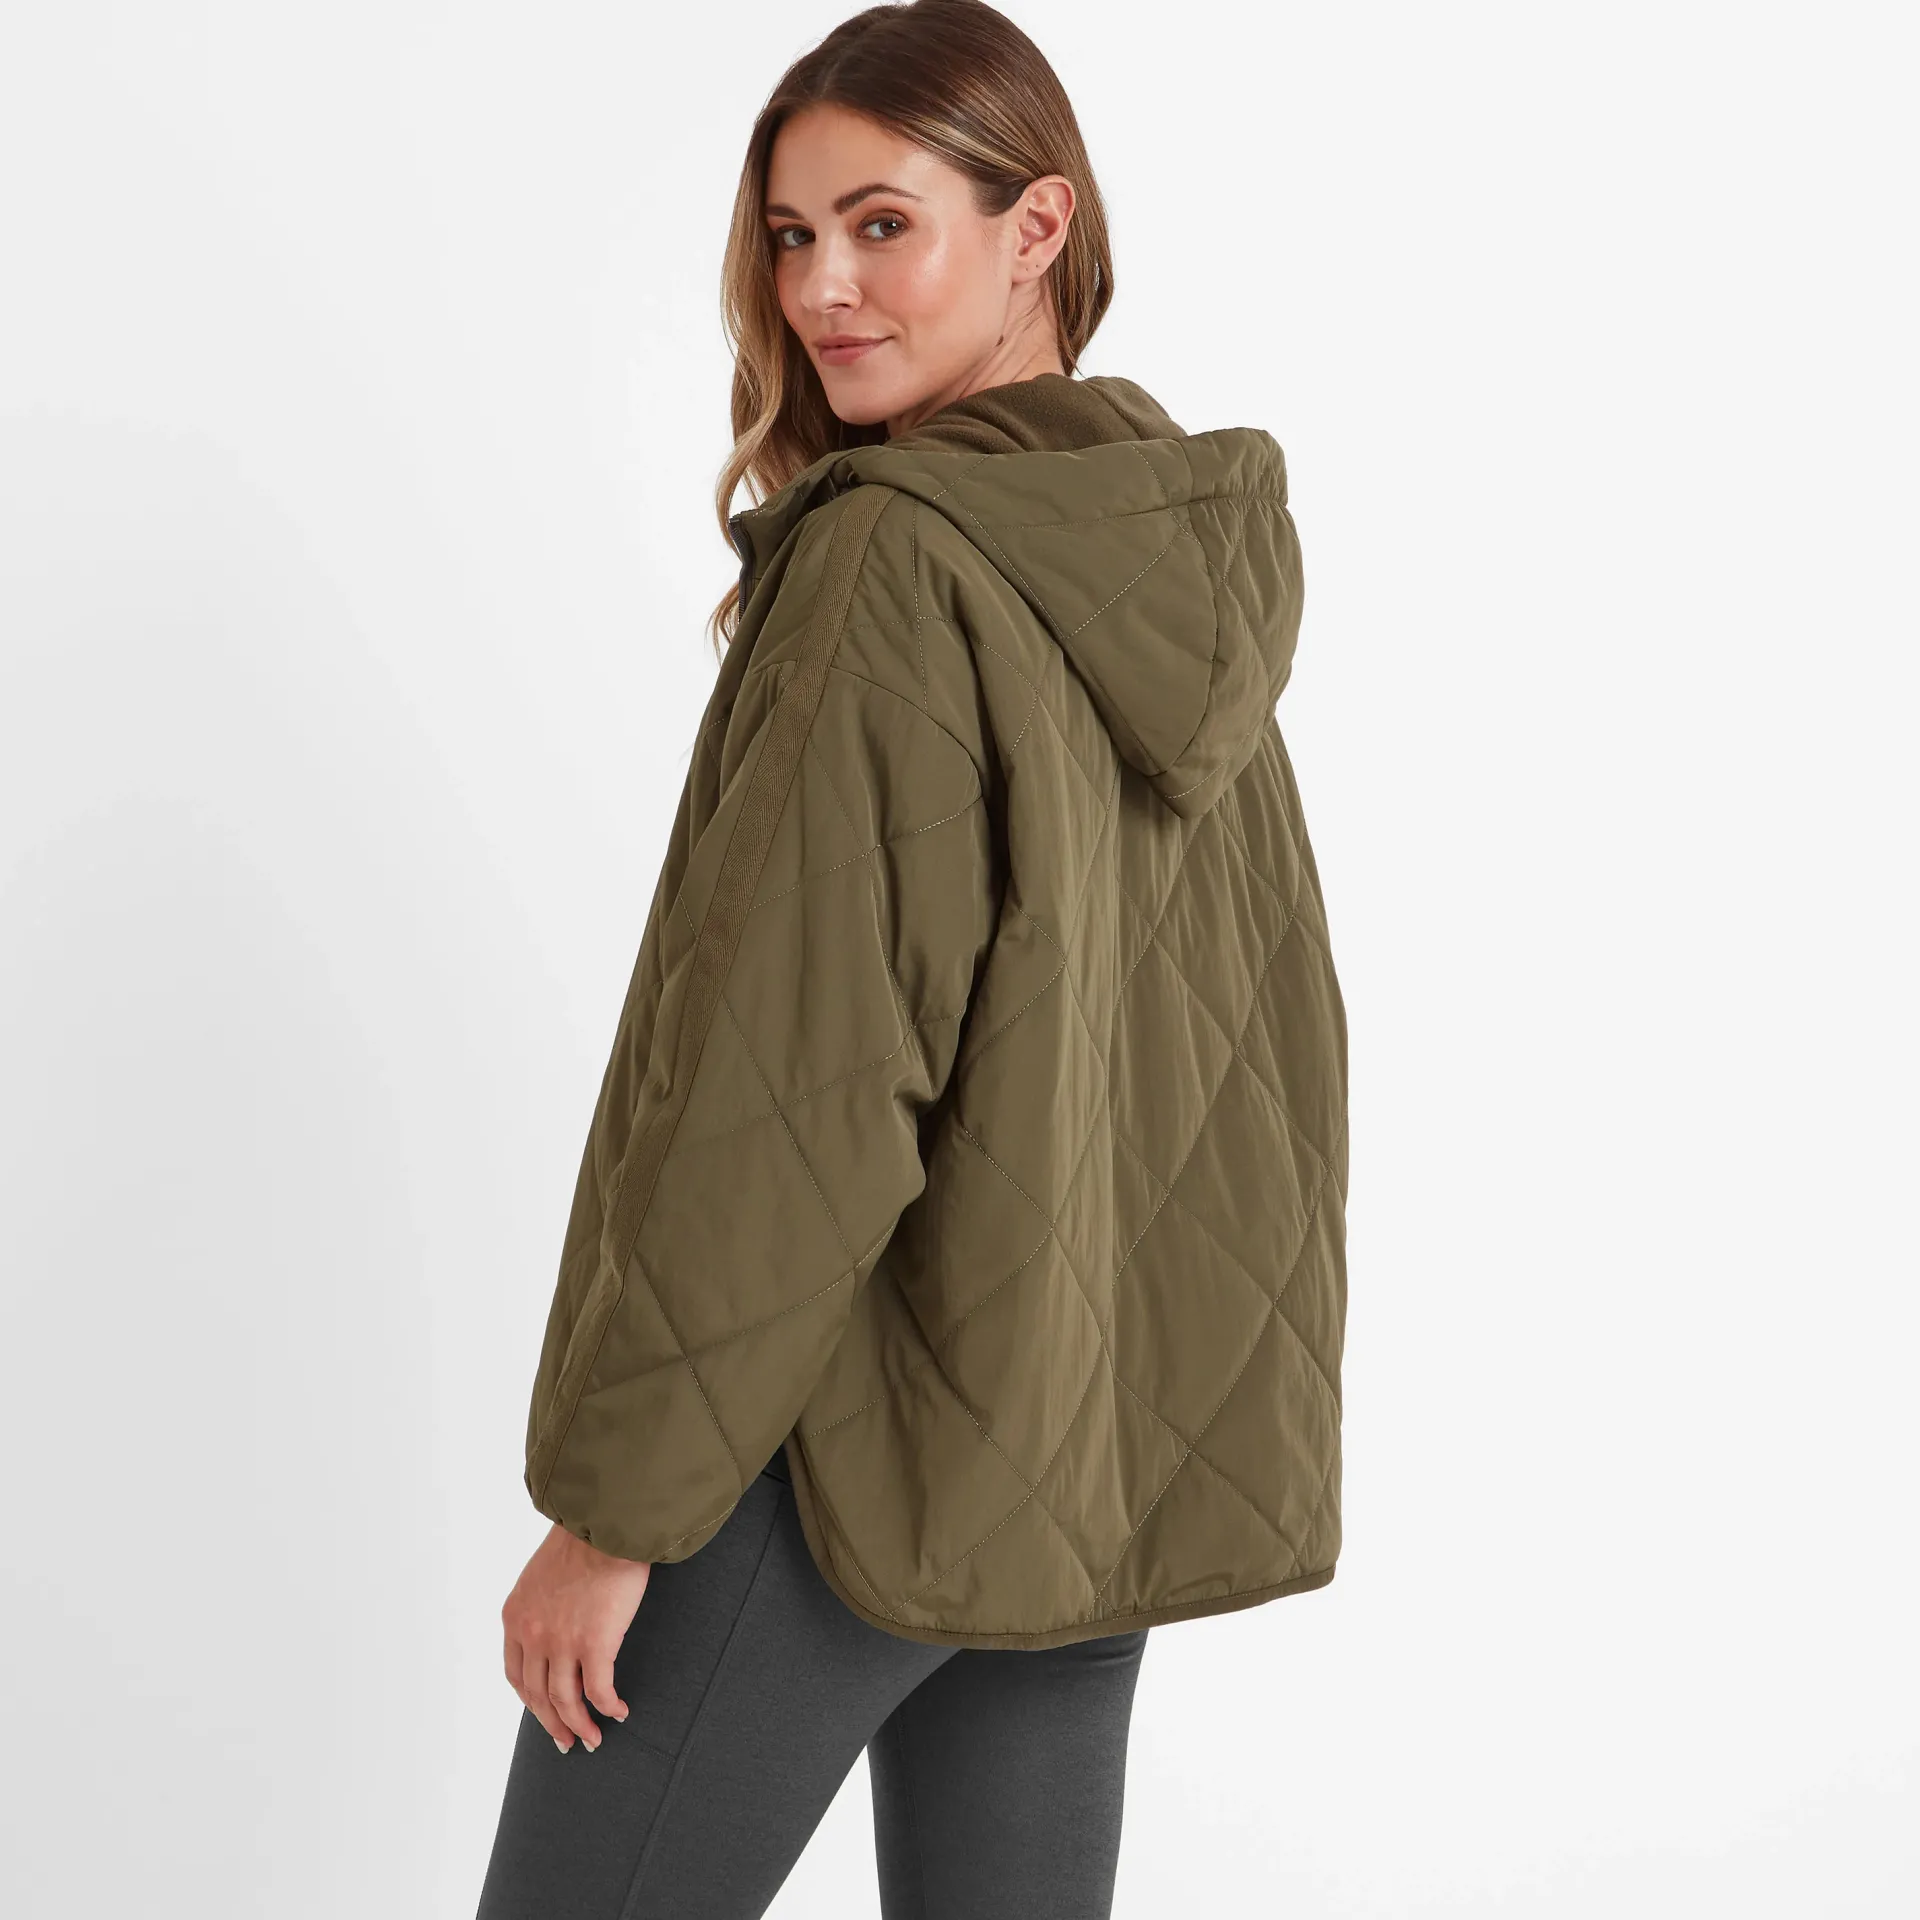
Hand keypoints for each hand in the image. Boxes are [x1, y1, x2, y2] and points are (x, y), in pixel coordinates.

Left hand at [502, 1521, 650, 1752]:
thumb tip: (556, 1625)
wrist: (605, 1525)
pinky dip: (607, 1707)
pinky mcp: (595, 1644)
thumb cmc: (581, 1540)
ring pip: (566, 1701)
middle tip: (567, 1742)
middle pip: (538, 1696)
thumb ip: (540, 1606)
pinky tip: (618, 1712)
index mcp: (515, 1617)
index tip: (544, 1713)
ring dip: (579, 1726)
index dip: (531, 1701)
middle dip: (553, 1724)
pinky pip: (599, 1691)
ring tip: (593, 1739)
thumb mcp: (540, 1575)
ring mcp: (561, 1642)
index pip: (517, 1674)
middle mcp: (532, 1635)